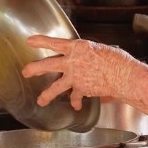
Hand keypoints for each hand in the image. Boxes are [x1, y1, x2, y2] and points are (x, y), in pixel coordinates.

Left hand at [21, 35, 137, 109]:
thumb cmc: (116, 60)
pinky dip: (76, 101)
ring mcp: (75, 76)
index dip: (41, 41)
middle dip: (34, 69)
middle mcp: (73, 61)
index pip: (55, 43)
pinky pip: (75, 97)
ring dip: (47, 94)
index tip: (30, 41)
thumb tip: (85, 61)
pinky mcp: (81, 89)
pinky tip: (76, 106)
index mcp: (78, 47)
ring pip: (55, 87)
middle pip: (48, 65)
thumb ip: (88, 55)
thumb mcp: (100, 50)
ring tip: (41, 100)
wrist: (122, 74)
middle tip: (26, 71)